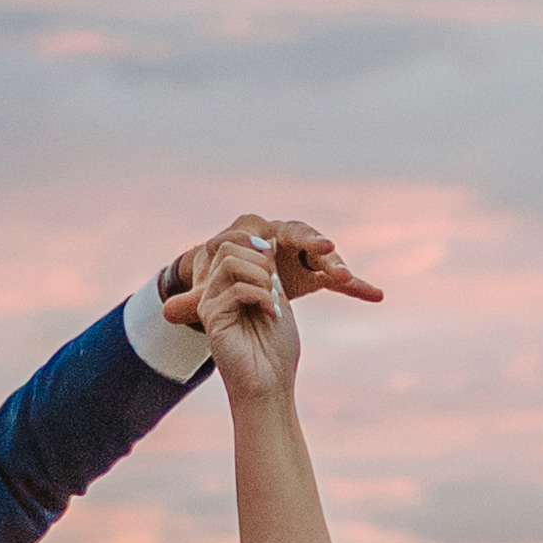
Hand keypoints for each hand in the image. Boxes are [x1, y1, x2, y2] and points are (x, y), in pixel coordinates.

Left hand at [161, 208, 383, 328]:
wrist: (244, 276)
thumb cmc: (221, 279)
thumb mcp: (206, 292)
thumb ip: (191, 302)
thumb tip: (168, 312)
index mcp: (250, 231)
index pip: (262, 232)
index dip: (272, 240)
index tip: (276, 251)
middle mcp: (280, 234)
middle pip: (301, 235)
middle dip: (315, 242)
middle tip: (328, 250)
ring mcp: (302, 251)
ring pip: (323, 253)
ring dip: (336, 264)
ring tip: (346, 277)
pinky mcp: (318, 269)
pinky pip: (339, 276)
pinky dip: (356, 285)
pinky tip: (375, 296)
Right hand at [195, 228, 302, 404]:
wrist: (271, 385)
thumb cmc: (277, 351)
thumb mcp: (277, 301)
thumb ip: (269, 274)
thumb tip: (268, 242)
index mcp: (229, 288)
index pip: (232, 247)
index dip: (256, 246)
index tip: (276, 266)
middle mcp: (215, 294)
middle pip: (226, 248)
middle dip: (258, 259)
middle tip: (275, 284)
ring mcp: (211, 305)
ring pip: (229, 263)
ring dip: (260, 277)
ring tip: (273, 300)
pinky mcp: (212, 319)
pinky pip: (235, 288)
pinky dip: (260, 295)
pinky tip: (272, 313)